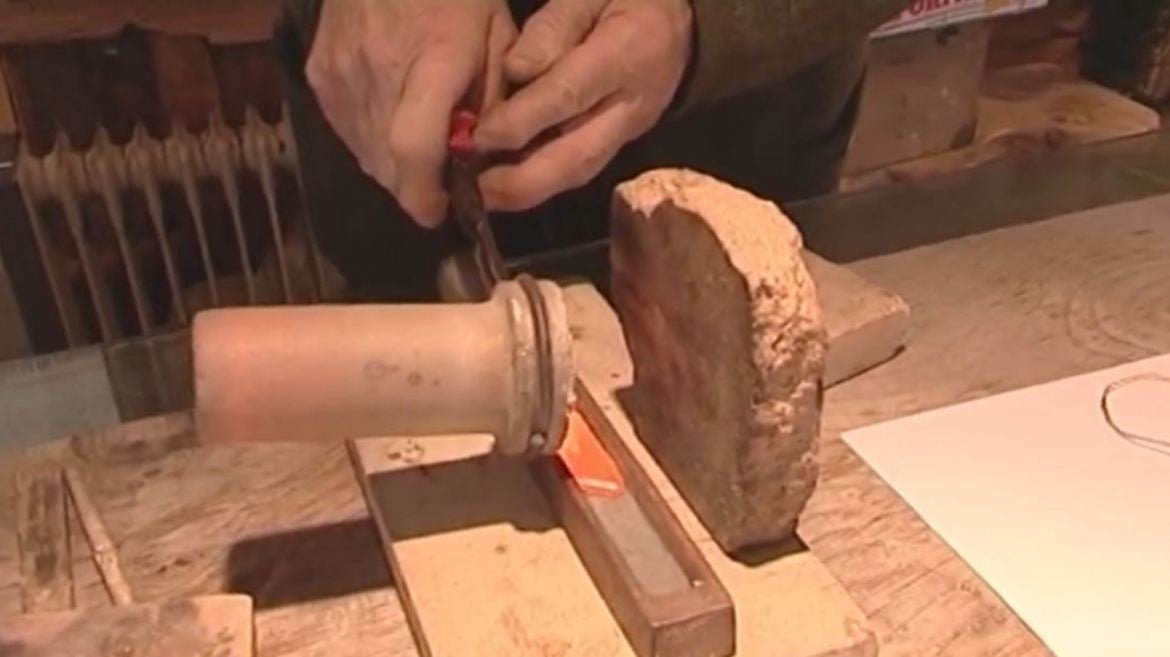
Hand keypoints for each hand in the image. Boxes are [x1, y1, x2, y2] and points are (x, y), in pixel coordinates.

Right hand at [306, 0, 515, 226]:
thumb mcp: (496, 36)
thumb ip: (494, 101)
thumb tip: (484, 159)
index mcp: (433, 60)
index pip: (415, 147)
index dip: (426, 192)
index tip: (442, 211)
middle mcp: (377, 71)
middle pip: (387, 163)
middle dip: (416, 187)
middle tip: (440, 185)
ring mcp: (339, 74)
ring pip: (365, 153)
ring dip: (394, 167)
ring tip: (421, 151)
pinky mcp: (317, 75)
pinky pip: (347, 131)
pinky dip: (372, 142)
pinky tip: (394, 124)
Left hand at [474, 0, 692, 211]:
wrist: (679, 21)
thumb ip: (554, 25)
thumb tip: (514, 70)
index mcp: (628, 53)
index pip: (569, 95)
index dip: (522, 121)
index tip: (478, 136)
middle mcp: (632, 104)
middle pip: (576, 156)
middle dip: (521, 180)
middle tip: (471, 189)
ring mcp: (628, 131)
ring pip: (577, 173)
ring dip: (526, 192)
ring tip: (479, 196)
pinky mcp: (619, 144)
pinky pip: (578, 171)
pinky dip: (538, 185)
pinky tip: (501, 188)